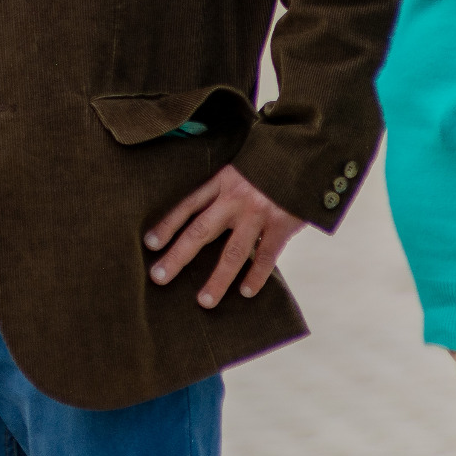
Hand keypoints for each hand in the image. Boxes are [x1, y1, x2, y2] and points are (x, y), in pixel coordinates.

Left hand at [145, 164, 307, 309]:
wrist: (306, 154)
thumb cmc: (269, 166)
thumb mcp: (240, 169)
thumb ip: (224, 191)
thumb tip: (203, 219)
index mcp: (222, 182)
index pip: (188, 205)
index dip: (167, 224)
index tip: (149, 244)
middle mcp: (235, 199)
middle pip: (200, 231)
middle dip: (178, 257)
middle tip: (158, 277)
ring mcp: (258, 213)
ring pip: (233, 253)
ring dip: (217, 279)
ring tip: (204, 301)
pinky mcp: (282, 225)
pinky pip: (265, 257)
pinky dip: (256, 276)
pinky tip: (245, 293)